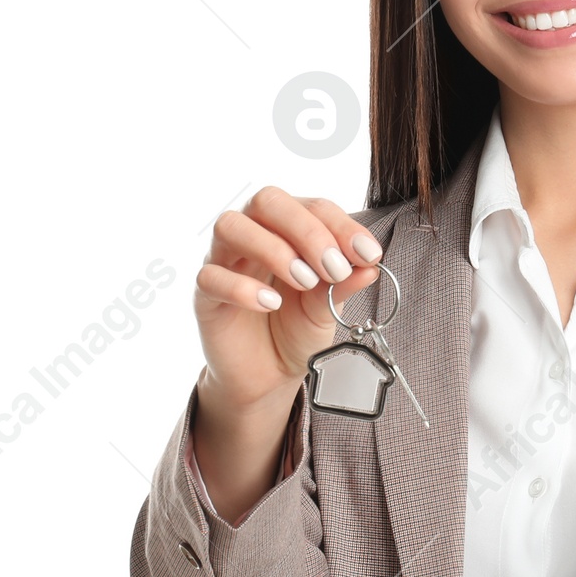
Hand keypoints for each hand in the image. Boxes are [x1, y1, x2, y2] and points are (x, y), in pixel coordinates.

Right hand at [195, 187, 382, 408]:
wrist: (268, 375)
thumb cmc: (295, 330)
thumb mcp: (327, 308)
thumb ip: (343, 285)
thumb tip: (369, 267)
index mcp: (288, 230)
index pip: (313, 207)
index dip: (342, 226)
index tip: (369, 255)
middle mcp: (254, 234)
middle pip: (268, 201)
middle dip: (307, 231)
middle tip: (333, 267)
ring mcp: (224, 261)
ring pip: (231, 226)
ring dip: (274, 249)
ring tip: (305, 282)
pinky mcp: (205, 294)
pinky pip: (211, 277)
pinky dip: (244, 288)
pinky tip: (271, 304)